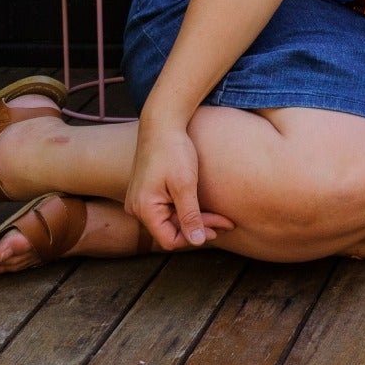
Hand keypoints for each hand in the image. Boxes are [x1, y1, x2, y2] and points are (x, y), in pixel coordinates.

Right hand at [125, 116, 232, 250]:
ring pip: (171, 219)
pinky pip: (167, 208)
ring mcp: (140, 200)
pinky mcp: (147, 191)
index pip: (170, 239)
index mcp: (144, 209)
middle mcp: (137, 208)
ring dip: (195, 218)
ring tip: (221, 216)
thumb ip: (190, 215)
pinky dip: (186, 208)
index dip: (195, 237)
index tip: (219, 228)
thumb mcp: (185, 185)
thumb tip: (197, 242)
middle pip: (171, 229)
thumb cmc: (173, 151)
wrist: (162, 123)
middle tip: (227, 222)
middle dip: (199, 226)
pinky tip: (204, 205)